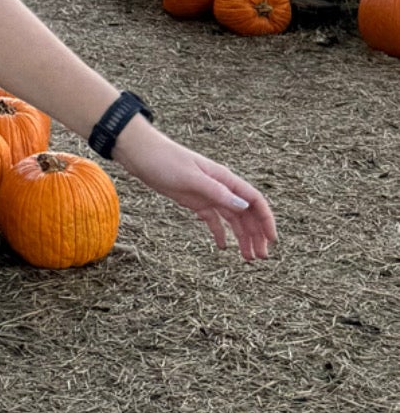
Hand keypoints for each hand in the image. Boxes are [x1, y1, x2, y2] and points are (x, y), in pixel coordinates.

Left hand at [113, 121, 275, 260]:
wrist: (140, 154)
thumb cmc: (165, 161)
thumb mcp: (191, 178)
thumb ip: (217, 192)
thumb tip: (243, 205)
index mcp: (224, 178)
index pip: (254, 200)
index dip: (266, 220)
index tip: (272, 240)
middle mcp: (221, 187)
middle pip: (246, 213)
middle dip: (256, 234)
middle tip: (259, 258)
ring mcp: (208, 195)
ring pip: (232, 219)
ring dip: (242, 237)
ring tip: (248, 258)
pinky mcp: (195, 201)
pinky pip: (213, 220)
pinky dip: (220, 233)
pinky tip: (223, 247)